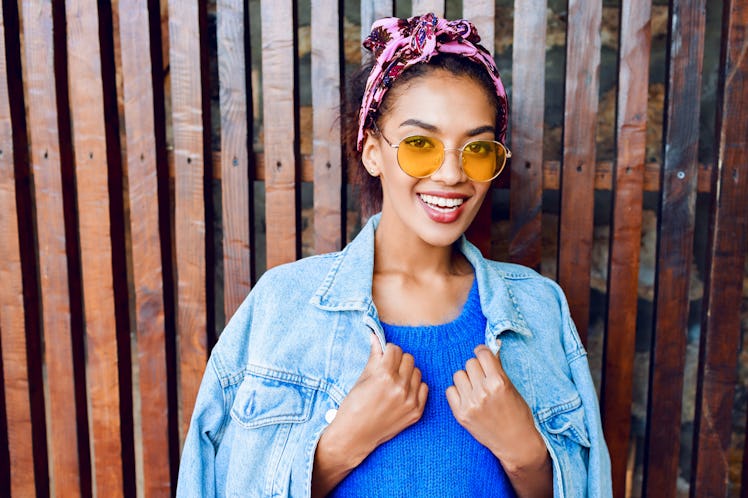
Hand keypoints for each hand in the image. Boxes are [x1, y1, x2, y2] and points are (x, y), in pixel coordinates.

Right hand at [322, 334, 427, 465]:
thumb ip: (374, 356)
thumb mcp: (362, 378)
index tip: (383, 357)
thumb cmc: (354, 406)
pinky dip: (414, 387)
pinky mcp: (416, 412)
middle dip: (398, 361)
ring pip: (417, 372)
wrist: (355, 436)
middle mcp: (400, 387)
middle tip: (389, 369)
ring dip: (407, 373)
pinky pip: (423, 388)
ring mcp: (410, 401)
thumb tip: (375, 336)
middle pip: (408, 358)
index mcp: (384, 375)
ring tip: (395, 381)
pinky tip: (402, 392)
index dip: (387, 352)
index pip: (395, 349)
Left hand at [445, 340, 547, 474]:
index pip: (482, 354)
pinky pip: (450, 390)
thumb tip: (489, 348)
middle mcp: (483, 391)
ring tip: (475, 388)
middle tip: (482, 377)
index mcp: (498, 382)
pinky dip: (457, 392)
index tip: (483, 355)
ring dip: (466, 379)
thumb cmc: (518, 413)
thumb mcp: (511, 387)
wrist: (515, 442)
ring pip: (458, 375)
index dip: (483, 352)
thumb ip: (498, 368)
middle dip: (476, 368)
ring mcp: (470, 403)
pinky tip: (468, 398)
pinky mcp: (461, 414)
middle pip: (469, 363)